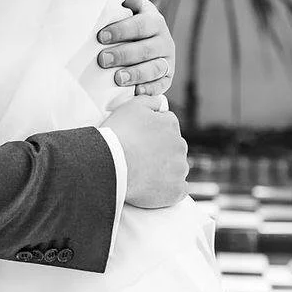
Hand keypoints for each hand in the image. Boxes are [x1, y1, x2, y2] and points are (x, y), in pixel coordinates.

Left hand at [96, 0, 173, 96]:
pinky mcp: (167, 78)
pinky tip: (136, 92)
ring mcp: (167, 61)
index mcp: (155, 22)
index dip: (121, 30)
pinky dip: (150, 89)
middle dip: (123, 54)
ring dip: (136, 74)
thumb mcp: (131, 13)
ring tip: (118, 78)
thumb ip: (130, 5)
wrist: (146, 43)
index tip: (101, 36)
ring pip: (154, 68)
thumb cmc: (130, 27)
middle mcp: (165, 41)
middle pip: (146, 49)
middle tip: (103, 59)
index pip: (141, 25)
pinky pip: (162, 85)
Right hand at [104, 93, 187, 208]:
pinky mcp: (176, 191)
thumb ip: (150, 100)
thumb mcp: (132, 106)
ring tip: (143, 174)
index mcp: (171, 125)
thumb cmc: (119, 134)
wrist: (111, 164)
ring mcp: (179, 170)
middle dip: (161, 152)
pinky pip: (178, 190)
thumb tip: (161, 103)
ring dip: (165, 171)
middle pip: (173, 148)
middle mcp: (180, 146)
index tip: (141, 140)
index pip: (168, 125)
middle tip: (140, 158)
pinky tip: (154, 188)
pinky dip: (169, 190)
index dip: (153, 132)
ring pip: (176, 169)